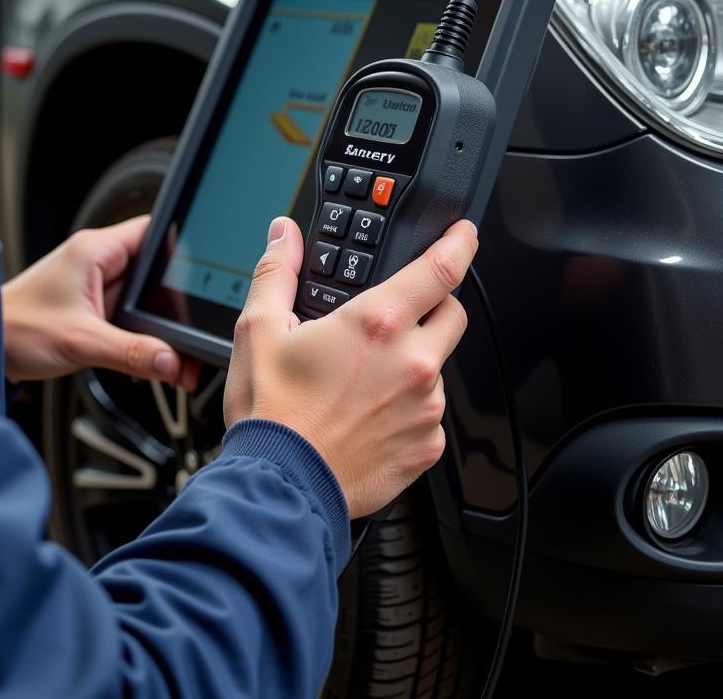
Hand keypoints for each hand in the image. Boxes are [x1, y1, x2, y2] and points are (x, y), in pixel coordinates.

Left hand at [2, 215, 200, 389]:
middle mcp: (97, 262)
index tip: (203, 277)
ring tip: (174, 352)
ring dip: (158, 324)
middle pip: (156, 272)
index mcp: (95, 251)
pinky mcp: (91, 308)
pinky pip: (129, 316)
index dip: (183, 250)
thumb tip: (172, 361)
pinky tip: (150, 356)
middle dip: (175, 303)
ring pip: (144, 298)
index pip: (155, 232)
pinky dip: (142, 335)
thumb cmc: (15, 328)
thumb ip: (131, 352)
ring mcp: (95, 285)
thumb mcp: (80, 341)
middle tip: (191, 332)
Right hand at [224, 217, 476, 518]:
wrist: (281, 488)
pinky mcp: (427, 446)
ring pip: (439, 366)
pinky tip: (370, 415)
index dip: (459, 244)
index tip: (463, 235)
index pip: (441, 269)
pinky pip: (431, 414)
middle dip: (434, 305)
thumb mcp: (259, 330)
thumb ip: (278, 272)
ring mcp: (426, 408)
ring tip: (365, 380)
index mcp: (377, 324)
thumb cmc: (273, 414)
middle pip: (453, 314)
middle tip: (395, 317)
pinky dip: (409, 408)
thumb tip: (284, 236)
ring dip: (415, 362)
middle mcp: (413, 362)